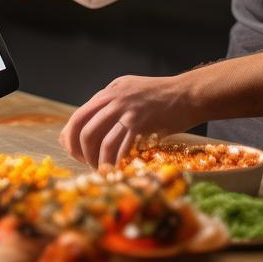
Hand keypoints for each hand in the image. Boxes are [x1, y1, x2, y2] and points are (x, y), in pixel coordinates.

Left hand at [59, 74, 200, 168]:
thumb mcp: (132, 92)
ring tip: (102, 170)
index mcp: (110, 91)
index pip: (79, 115)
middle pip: (83, 127)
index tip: (75, 153)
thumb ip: (113, 105)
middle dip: (80, 151)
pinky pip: (119, 145)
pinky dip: (114, 160)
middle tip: (87, 165)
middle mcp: (113, 97)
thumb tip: (91, 127)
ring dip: (97, 159)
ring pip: (99, 138)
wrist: (190, 94)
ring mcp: (125, 108)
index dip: (72, 137)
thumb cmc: (164, 98)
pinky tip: (116, 170)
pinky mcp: (139, 120)